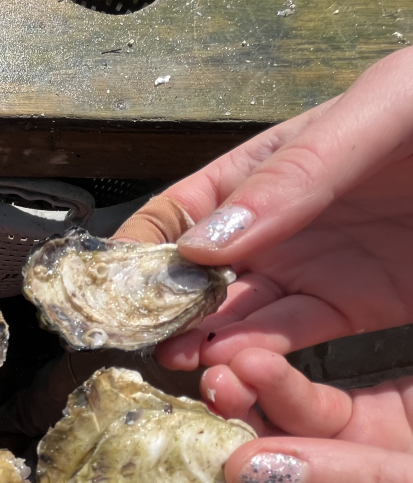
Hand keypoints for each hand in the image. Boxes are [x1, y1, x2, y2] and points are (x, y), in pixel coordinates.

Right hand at [111, 46, 412, 370]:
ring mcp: (308, 270)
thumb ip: (289, 177)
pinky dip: (261, 357)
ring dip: (207, 343)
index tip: (110, 289)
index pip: (176, 214)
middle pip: (198, 278)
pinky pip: (293, 338)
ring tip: (185, 363)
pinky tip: (234, 367)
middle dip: (166, 311)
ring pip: (239, 316)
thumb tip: (202, 245)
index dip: (138, 251)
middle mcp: (272, 228)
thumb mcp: (371, 115)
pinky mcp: (350, 307)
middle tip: (145, 342)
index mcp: (259, 172)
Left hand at [202, 347, 412, 482]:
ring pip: (282, 443)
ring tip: (216, 374)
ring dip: (244, 410)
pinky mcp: (385, 419)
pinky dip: (284, 385)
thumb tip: (251, 473)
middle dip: (220, 455)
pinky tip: (257, 360)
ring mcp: (365, 470)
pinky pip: (319, 407)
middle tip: (185, 417)